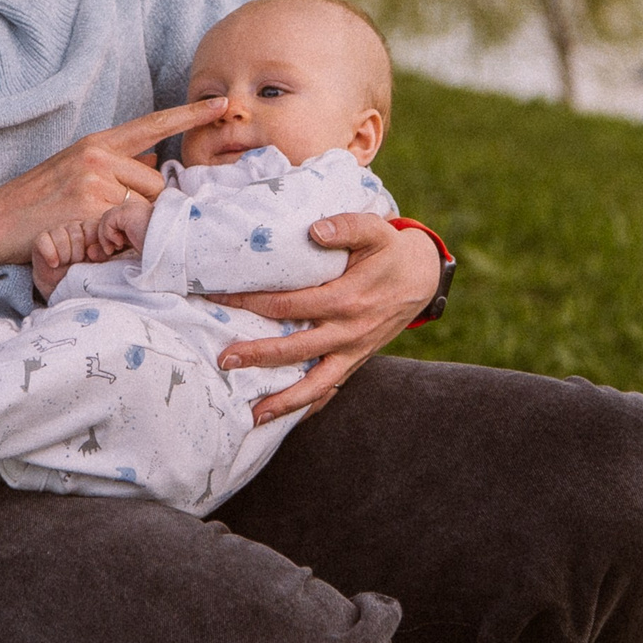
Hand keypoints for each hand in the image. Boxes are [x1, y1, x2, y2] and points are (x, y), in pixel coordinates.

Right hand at [0, 98, 227, 313]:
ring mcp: (96, 181)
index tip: (224, 104)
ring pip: (148, 208)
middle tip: (113, 223)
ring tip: (97, 232)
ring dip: (134, 226)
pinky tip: (91, 241)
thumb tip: (151, 165)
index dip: (191, 115)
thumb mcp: (76, 170)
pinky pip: (129, 228)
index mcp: (98, 142)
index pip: (153, 125)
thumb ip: (115, 165)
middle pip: (159, 184)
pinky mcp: (91, 208)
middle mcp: (100, 156)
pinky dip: (118, 241)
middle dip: (149, 207)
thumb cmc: (37, 203)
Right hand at [31, 212, 133, 295]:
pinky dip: (51, 254)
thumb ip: (101, 254)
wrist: (61, 287)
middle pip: (76, 232)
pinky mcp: (41, 240)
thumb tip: (94, 249)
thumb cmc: (82, 274)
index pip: (93, 227)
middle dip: (77, 253)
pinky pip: (45, 240)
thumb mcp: (96, 265)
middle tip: (77, 263)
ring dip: (65, 255)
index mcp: (89, 231)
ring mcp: (56, 232)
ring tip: (65, 264)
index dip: (93, 244)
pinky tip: (55, 264)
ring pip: (60, 236)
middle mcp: (73, 228)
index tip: (92, 259)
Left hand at [207, 215, 441, 422]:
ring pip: (315, 384)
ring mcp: (353, 351)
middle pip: (293, 349)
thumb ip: (346, 226)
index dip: (251, 303)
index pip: (287, 304)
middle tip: (224, 360)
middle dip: (256, 356)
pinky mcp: (356, 361)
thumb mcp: (375, 229)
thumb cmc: (390, 251)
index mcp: (346, 298)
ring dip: (283, 401)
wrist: (422, 278)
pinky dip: (308, 405)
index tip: (220, 300)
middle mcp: (348, 331)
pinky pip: (331, 389)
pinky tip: (284, 417)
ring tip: (253, 414)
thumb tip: (314, 231)